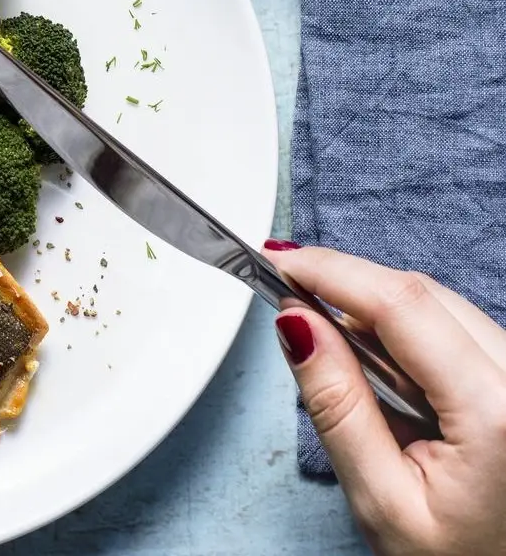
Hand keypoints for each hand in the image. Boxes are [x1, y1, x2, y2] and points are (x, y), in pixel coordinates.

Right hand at [265, 244, 505, 554]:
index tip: (277, 261)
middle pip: (424, 296)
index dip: (331, 271)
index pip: (401, 305)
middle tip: (286, 299)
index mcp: (496, 411)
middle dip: (349, 288)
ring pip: (444, 308)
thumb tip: (295, 323)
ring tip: (342, 363)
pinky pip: (463, 331)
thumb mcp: (381, 500)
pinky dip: (412, 337)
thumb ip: (337, 406)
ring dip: (380, 316)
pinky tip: (388, 375)